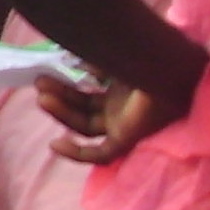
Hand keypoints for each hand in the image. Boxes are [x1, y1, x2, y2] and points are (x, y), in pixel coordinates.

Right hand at [34, 64, 184, 168]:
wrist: (170, 67)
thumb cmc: (145, 55)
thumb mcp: (113, 54)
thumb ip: (94, 59)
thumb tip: (74, 61)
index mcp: (121, 86)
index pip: (88, 92)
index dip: (67, 87)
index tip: (47, 75)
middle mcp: (123, 106)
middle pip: (83, 107)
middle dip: (60, 95)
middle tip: (39, 82)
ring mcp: (125, 124)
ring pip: (85, 126)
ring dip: (62, 113)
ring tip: (42, 96)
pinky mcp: (128, 140)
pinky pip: (100, 155)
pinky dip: (77, 153)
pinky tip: (55, 144)